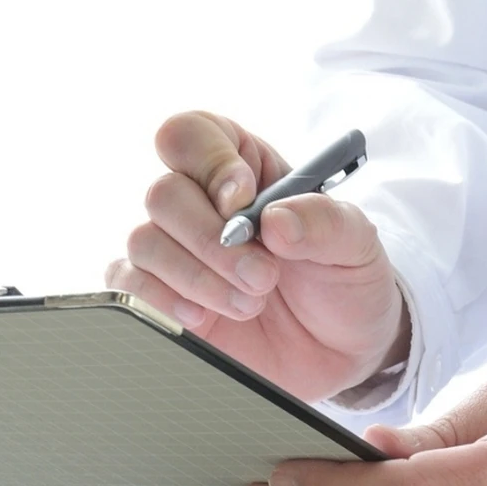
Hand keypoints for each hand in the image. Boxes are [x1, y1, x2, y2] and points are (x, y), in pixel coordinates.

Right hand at [106, 112, 407, 401]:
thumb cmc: (343, 282)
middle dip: (212, 241)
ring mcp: (174, 249)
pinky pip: (129, 285)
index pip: (191, 135)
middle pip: (163, 192)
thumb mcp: (357, 244)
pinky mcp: (158, 295)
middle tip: (262, 277)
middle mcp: (198, 201)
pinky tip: (202, 318)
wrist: (338, 350)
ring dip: (197, 277)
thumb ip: (324, 222)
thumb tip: (274, 219)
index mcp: (241, 165)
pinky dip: (162, 301)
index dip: (209, 164)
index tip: (243, 202)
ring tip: (249, 305)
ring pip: (144, 241)